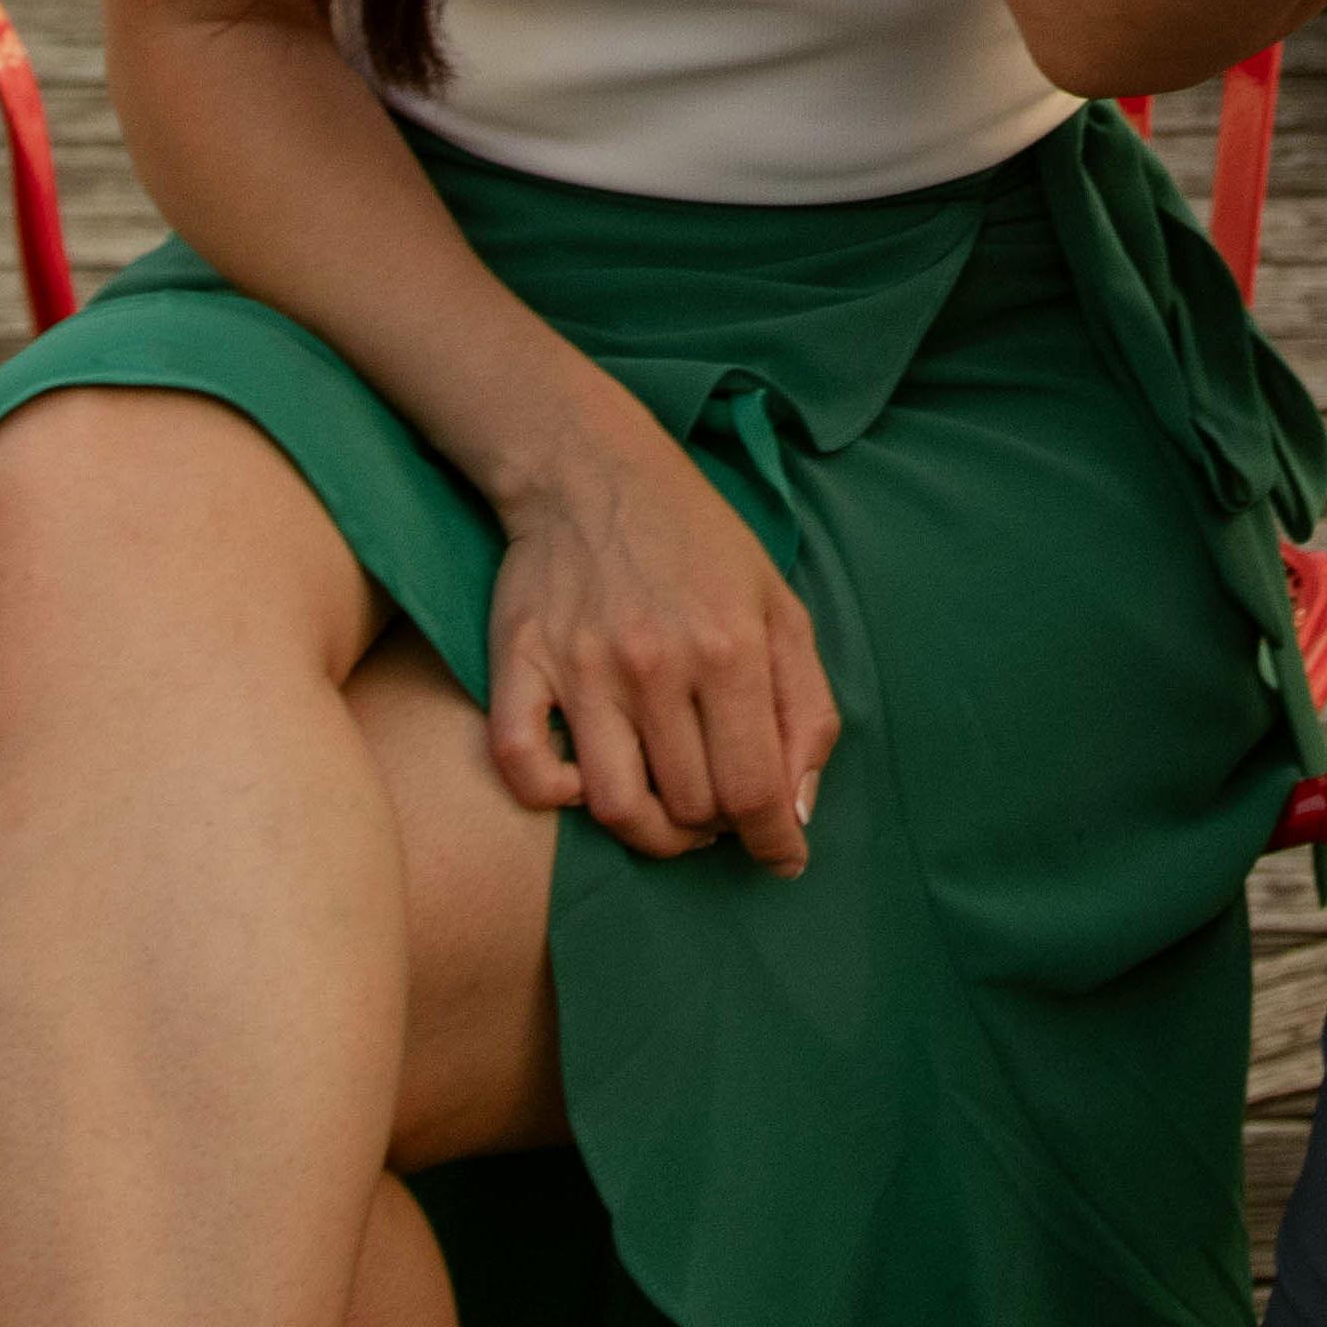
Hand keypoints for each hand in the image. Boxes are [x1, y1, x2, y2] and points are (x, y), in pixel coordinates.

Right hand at [481, 383, 837, 874]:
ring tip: (667, 809)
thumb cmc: (700, 543)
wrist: (592, 469)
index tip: (779, 857)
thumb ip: (806, 707)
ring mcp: (583, 668)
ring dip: (648, 831)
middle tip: (718, 804)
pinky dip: (553, 795)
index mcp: (732, 646)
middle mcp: (657, 663)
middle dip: (714, 825)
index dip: (773, 840)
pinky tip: (582, 780)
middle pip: (689, 807)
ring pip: (614, 807)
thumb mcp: (780, 605)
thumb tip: (797, 814)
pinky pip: (524, 768)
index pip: (756, 789)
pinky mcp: (520, 665)